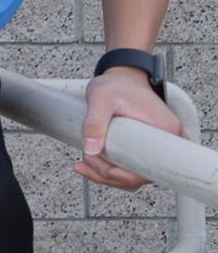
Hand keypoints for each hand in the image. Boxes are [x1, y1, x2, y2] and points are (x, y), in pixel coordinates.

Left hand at [77, 66, 181, 191]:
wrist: (123, 76)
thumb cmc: (116, 85)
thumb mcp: (101, 97)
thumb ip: (94, 121)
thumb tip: (91, 150)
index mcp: (166, 132)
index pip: (147, 171)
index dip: (119, 175)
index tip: (94, 162)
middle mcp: (168, 143)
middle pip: (139, 176)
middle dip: (107, 174)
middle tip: (84, 160)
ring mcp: (158, 147)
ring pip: (134, 174)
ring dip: (107, 174)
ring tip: (84, 162)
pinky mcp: (147, 148)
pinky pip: (133, 167)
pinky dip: (112, 169)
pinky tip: (92, 162)